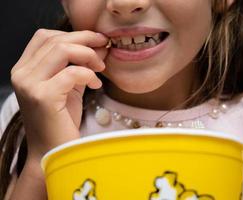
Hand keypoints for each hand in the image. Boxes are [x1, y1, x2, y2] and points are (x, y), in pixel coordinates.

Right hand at [11, 29, 107, 159]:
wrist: (53, 151)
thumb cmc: (62, 119)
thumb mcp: (71, 86)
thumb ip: (81, 64)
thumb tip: (101, 45)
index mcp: (25, 68)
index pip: (45, 36)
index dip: (74, 33)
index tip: (97, 40)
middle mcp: (22, 73)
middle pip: (55, 39)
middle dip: (86, 39)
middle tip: (105, 47)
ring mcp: (29, 84)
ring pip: (62, 49)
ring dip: (88, 54)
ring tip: (100, 68)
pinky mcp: (43, 96)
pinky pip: (72, 73)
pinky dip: (89, 75)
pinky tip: (96, 86)